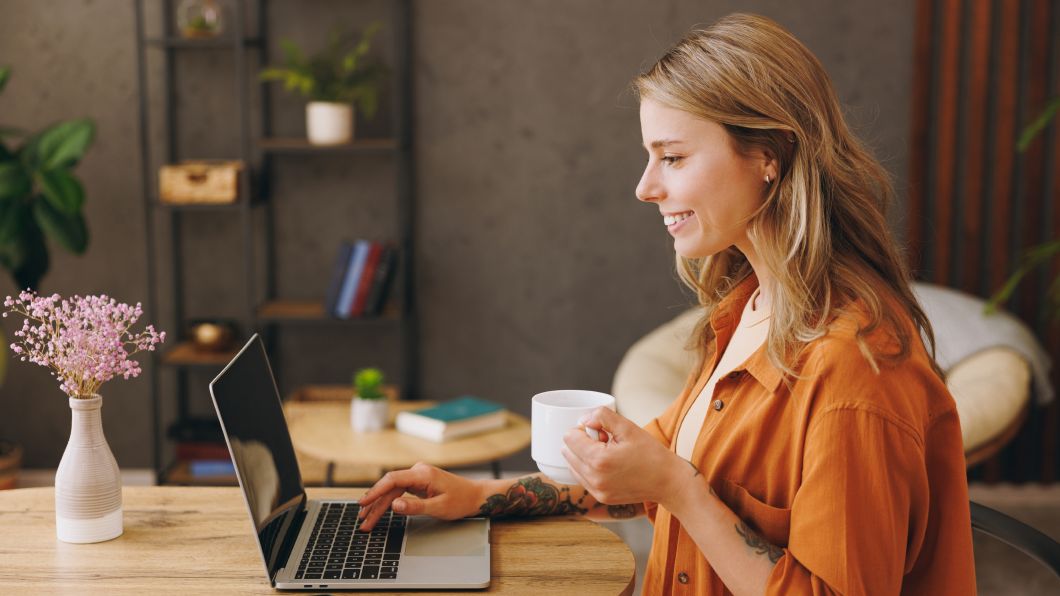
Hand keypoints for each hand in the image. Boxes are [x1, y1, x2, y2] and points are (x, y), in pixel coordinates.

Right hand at [356, 462, 483, 530]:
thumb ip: (415, 507)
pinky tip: (379, 510)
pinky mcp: (418, 482)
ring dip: (380, 505)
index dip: (375, 492)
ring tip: (367, 520)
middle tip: (363, 521)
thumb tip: (394, 504)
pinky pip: (399, 491)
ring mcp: (418, 476)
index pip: (392, 480)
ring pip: (392, 490)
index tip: (363, 503)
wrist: (475, 496)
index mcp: (422, 474)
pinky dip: (389, 502)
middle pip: (389, 487)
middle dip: (375, 504)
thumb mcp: (439, 507)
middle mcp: (418, 471)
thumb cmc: (461, 501)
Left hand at [562, 407, 698, 508]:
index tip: (601, 431)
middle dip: (582, 442)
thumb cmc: (651, 454)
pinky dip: (589, 468)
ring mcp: (596, 491)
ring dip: (584, 456)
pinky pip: (582, 478)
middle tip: (605, 441)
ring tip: (608, 453)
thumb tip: (584, 419)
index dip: (583, 428)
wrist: (668, 482)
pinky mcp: (601, 498)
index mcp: (599, 460)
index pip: (569, 438)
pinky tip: (609, 464)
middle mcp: (594, 479)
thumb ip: (602, 417)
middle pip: (567, 452)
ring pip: (572, 466)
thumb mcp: (628, 428)